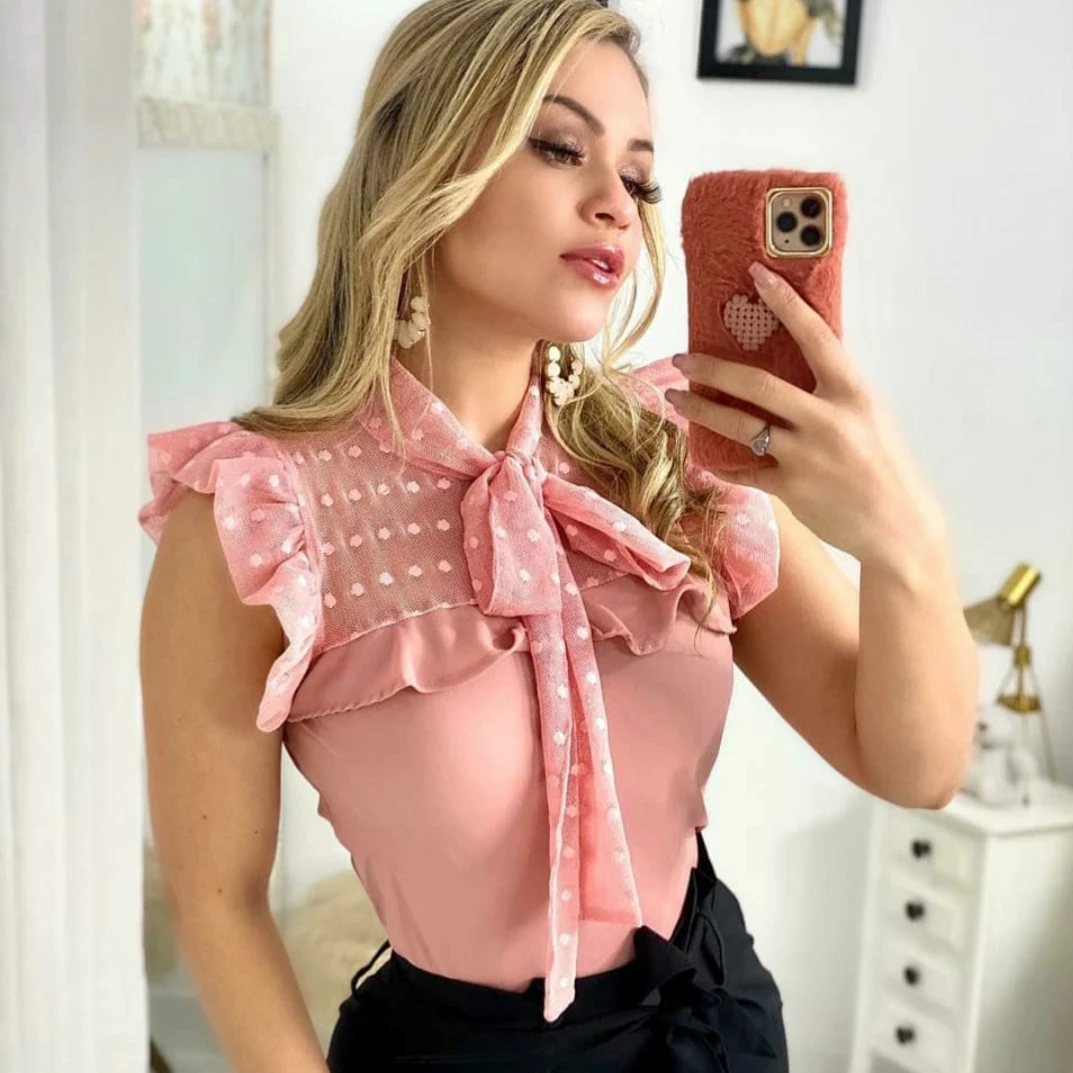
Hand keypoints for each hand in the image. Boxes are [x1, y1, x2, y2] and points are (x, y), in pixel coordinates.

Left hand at [665, 261, 944, 564]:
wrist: (898, 525)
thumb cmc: (883, 464)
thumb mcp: (867, 415)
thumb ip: (830, 392)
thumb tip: (789, 366)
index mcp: (852, 392)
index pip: (815, 336)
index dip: (785, 303)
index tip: (757, 274)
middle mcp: (827, 419)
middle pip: (757, 384)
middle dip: (712, 369)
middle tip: (680, 359)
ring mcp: (806, 456)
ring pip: (738, 425)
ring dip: (701, 410)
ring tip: (676, 398)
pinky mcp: (790, 488)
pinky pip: (744, 471)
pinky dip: (723, 463)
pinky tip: (704, 455)